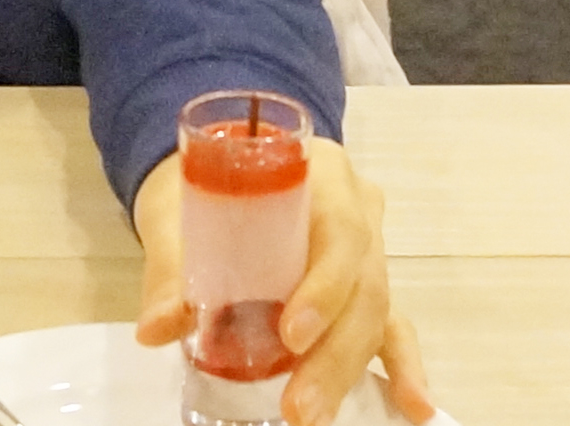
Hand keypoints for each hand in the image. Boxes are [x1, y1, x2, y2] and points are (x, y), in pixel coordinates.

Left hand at [132, 139, 431, 425]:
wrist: (210, 177)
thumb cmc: (200, 188)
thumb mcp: (177, 216)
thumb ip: (170, 269)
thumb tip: (156, 328)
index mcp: (317, 169)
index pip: (338, 227)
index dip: (324, 286)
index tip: (291, 334)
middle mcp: (356, 206)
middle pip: (362, 281)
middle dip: (334, 351)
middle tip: (299, 405)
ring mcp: (367, 248)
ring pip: (374, 309)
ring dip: (346, 366)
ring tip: (313, 412)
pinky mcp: (365, 286)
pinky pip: (392, 324)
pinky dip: (401, 365)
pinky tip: (413, 406)